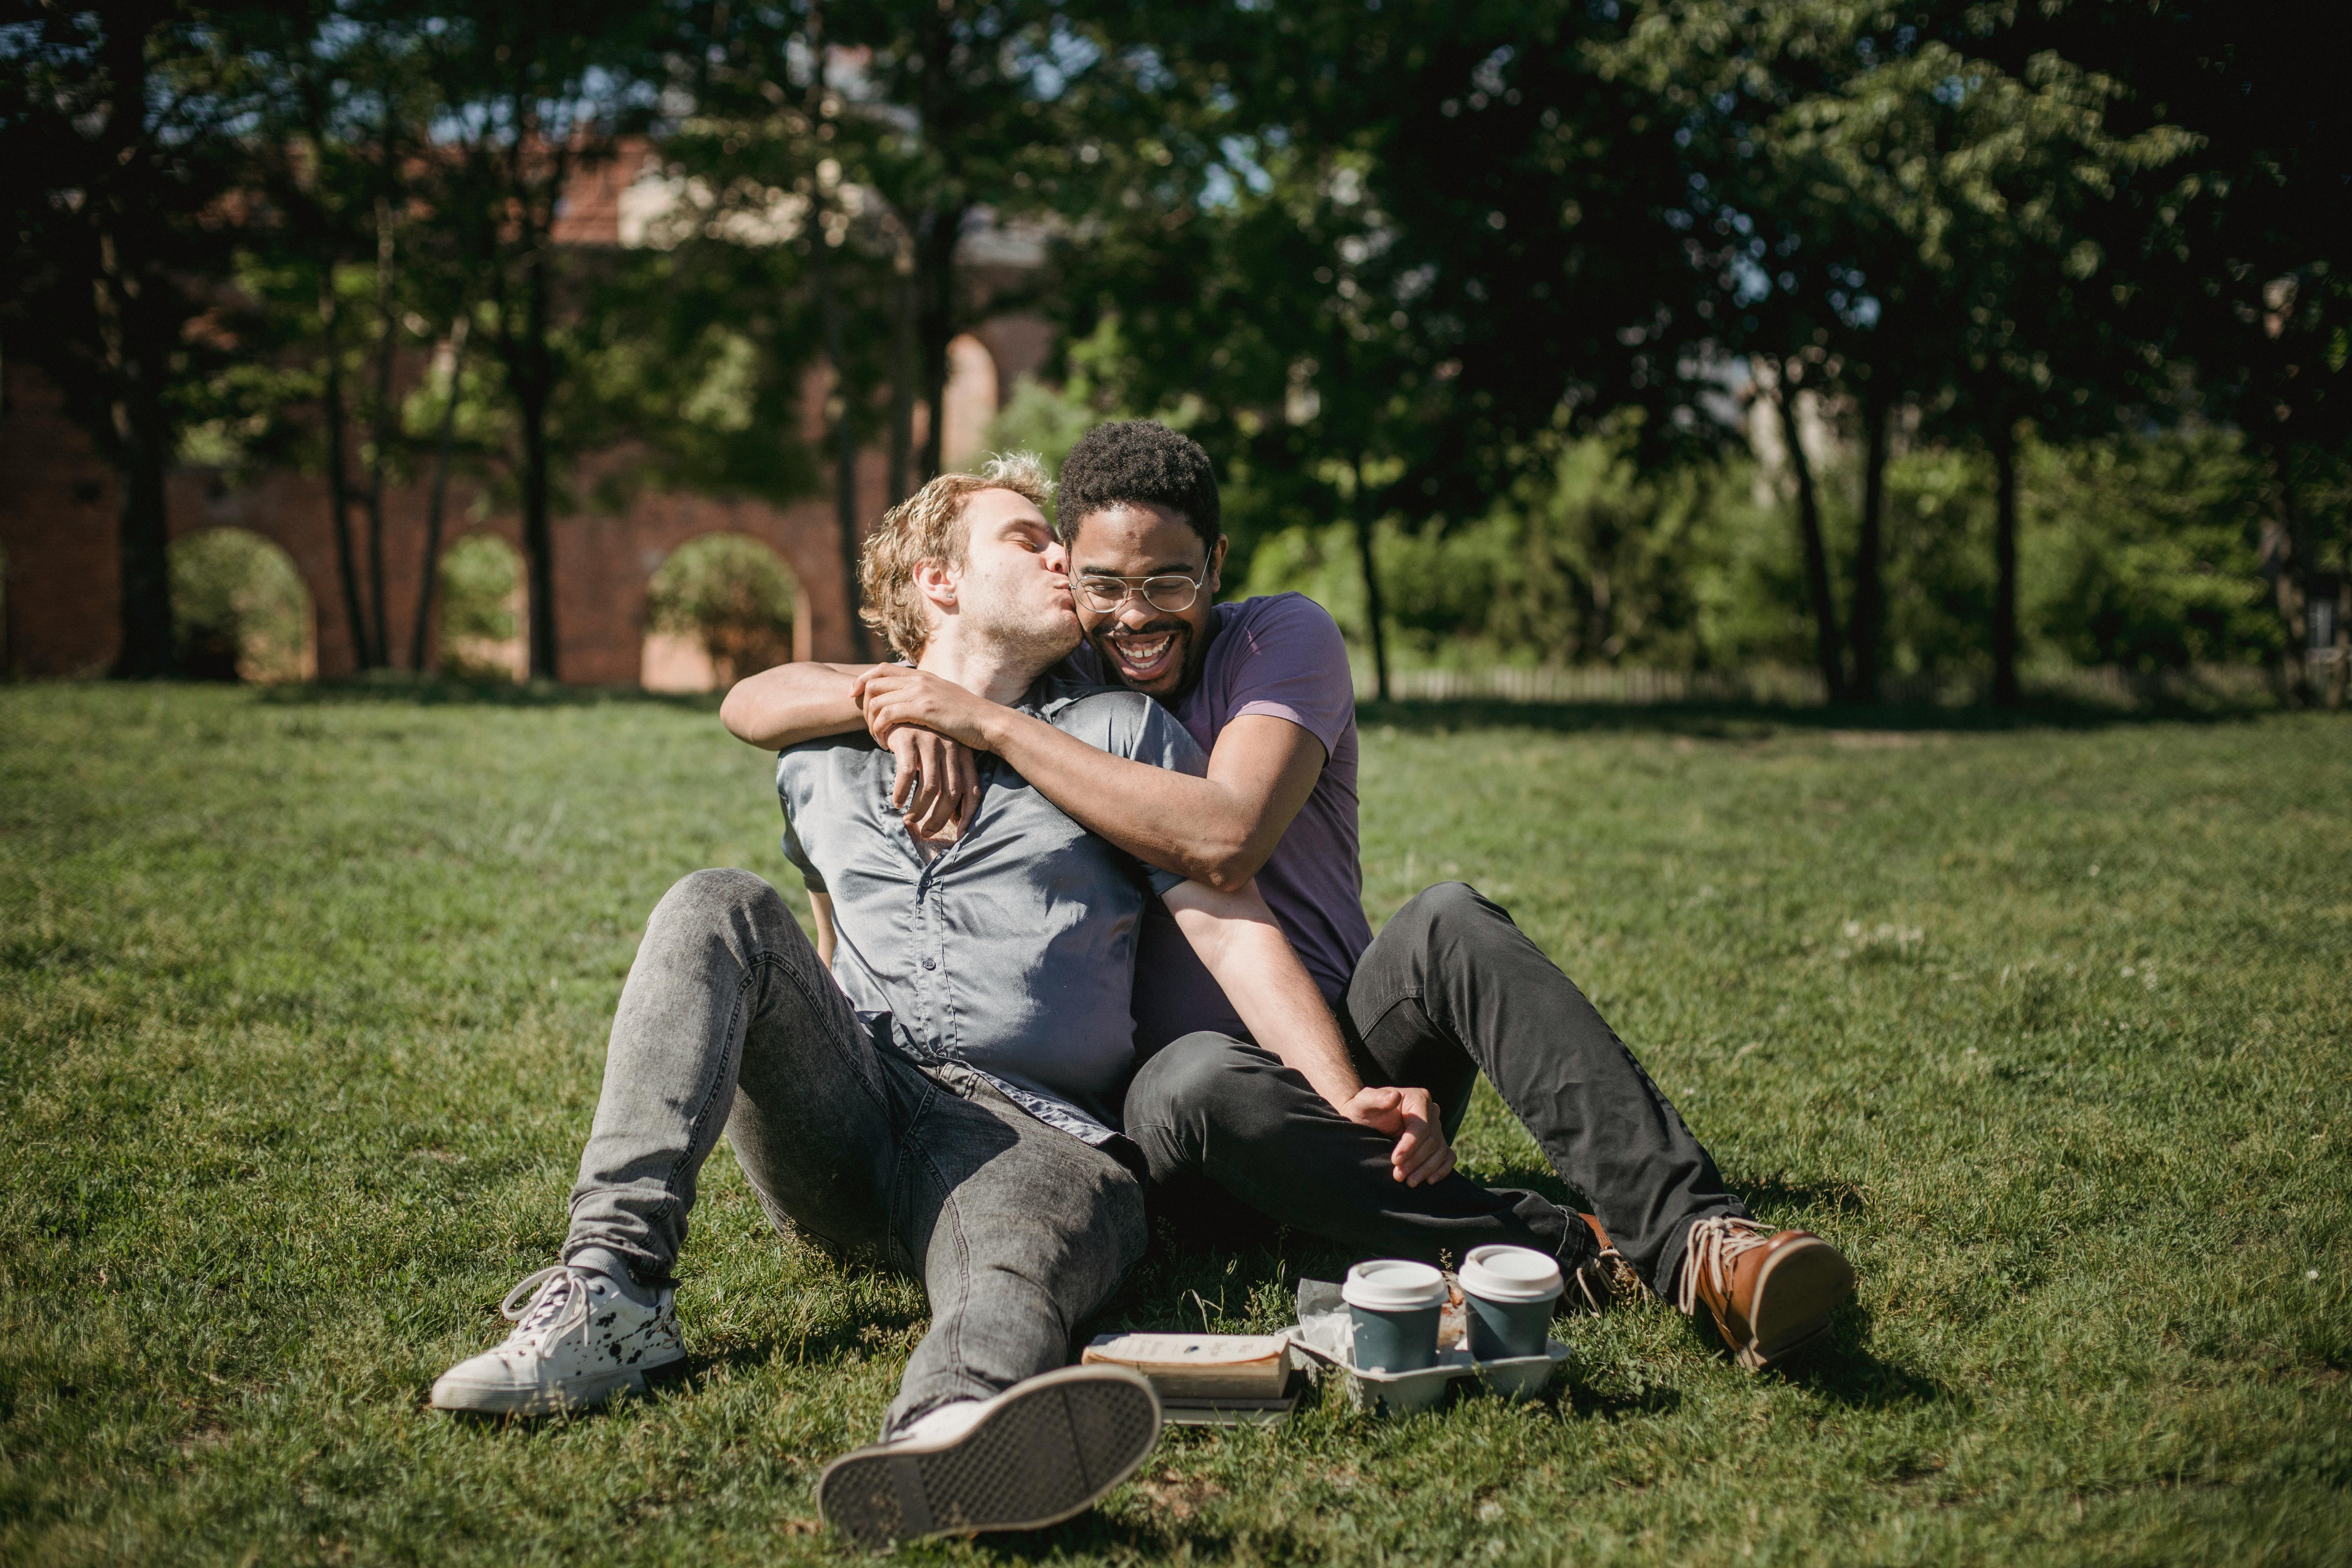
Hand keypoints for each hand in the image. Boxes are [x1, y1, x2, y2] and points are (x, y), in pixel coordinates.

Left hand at [855, 666, 999, 750]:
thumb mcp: (943, 698)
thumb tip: (909, 702)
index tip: (853, 696)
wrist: (988, 722)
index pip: (881, 668)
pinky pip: (887, 716)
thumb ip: (925, 695)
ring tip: (879, 739)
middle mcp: (918, 679)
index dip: (861, 680)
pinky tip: (886, 743)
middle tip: (869, 726)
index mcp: (922, 675)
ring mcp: (920, 693)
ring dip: (871, 723)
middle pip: (873, 683)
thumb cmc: (968, 717)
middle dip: (862, 706)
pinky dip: (880, 730)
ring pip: (877, 701)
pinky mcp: (923, 709)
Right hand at [885, 726, 979, 838]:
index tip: (960, 835)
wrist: (901, 708)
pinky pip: (907, 774)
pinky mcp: (908, 739)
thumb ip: (952, 781)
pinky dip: (901, 793)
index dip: (968, 816)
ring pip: (930, 788)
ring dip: (919, 810)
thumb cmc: (924, 740)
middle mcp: (951, 748)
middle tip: (927, 832)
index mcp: (964, 754)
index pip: (973, 791)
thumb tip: (957, 818)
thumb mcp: (944, 756)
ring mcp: (930, 742)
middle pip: (951, 794)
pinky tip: (896, 802)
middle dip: (940, 819)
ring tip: (910, 820)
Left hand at [1340, 1085, 1454, 1186]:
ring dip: (1426, 1169)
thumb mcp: (1364, 1102)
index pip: (1421, 1126)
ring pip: (1440, 1151)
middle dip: (1415, 1161)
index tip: (1395, 1160)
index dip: (1410, 1145)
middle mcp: (1431, 1111)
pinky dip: (1442, 1169)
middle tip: (1398, 1175)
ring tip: (1410, 1182)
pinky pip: (1448, 1156)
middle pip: (1431, 1141)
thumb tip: (1395, 1096)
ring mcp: (1436, 1127)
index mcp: (1418, 1098)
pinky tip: (1429, 1180)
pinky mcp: (1437, 1142)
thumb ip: (1377, 1098)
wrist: (1365, 1121)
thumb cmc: (1364, 1110)